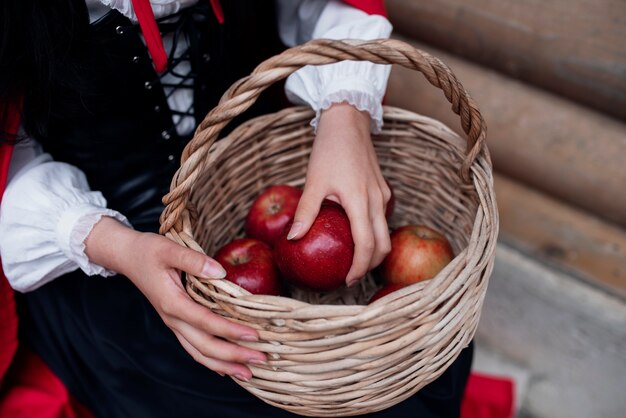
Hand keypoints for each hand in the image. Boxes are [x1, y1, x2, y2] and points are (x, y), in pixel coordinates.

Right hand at [85, 217, 265, 380]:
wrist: (128, 257)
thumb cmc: (149, 251)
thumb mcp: (170, 249)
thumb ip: (194, 260)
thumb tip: (220, 272)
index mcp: (172, 303)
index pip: (206, 322)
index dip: (231, 331)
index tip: (254, 335)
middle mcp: (173, 319)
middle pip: (205, 346)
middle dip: (234, 356)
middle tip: (261, 358)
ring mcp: (174, 324)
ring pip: (199, 353)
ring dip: (225, 365)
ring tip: (249, 373)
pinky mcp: (177, 323)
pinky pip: (195, 348)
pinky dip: (212, 361)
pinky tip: (228, 368)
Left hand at [287, 102, 391, 285]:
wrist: (348, 122)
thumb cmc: (329, 150)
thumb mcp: (313, 181)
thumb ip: (306, 211)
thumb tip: (293, 239)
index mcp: (360, 201)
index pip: (366, 245)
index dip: (359, 268)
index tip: (346, 281)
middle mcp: (377, 201)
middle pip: (383, 245)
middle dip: (370, 266)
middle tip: (351, 276)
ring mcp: (383, 195)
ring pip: (385, 233)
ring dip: (374, 251)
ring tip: (354, 260)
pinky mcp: (383, 190)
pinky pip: (382, 219)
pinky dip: (374, 234)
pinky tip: (356, 234)